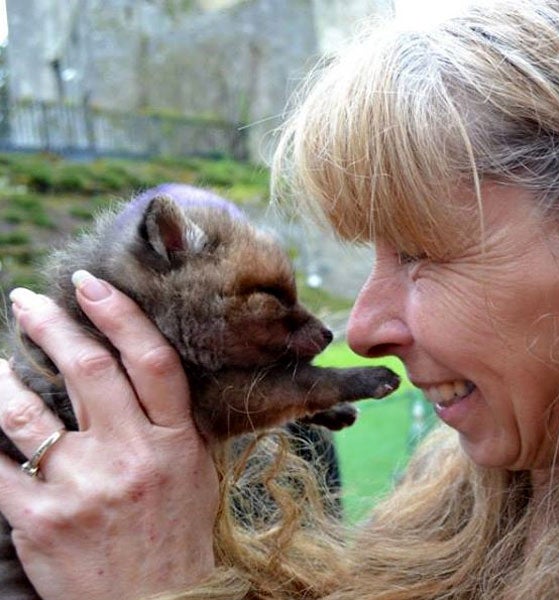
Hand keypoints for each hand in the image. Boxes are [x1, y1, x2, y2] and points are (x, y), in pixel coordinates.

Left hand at [0, 272, 217, 599]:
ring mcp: (84, 487)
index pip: (152, 361)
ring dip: (1, 376)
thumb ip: (172, 423)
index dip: (119, 315)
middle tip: (27, 302)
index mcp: (176, 442)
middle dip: (51, 326)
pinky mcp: (40, 520)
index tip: (90, 284)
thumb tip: (142, 370)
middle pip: (88, 371)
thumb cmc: (178, 538)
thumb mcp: (195, 474)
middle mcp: (132, 456)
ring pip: (25, 412)